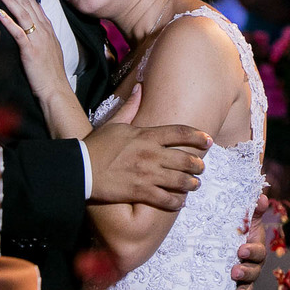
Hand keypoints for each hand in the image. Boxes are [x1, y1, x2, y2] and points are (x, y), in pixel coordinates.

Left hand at [0, 0, 68, 99]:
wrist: (56, 89)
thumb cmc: (50, 72)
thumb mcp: (47, 48)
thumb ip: (39, 35)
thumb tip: (29, 27)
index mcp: (47, 28)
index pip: (33, 3)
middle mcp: (44, 30)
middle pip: (27, 3)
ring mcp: (38, 39)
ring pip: (23, 13)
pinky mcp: (31, 50)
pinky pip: (18, 33)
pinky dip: (9, 22)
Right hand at [84, 85, 211, 210]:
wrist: (80, 168)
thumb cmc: (97, 146)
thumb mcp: (114, 123)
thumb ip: (131, 106)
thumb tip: (140, 88)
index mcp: (146, 135)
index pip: (179, 133)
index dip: (197, 136)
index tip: (208, 140)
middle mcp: (151, 154)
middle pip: (185, 159)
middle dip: (198, 165)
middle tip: (201, 168)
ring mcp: (147, 174)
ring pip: (180, 181)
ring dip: (192, 184)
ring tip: (195, 185)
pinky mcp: (140, 192)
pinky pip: (167, 199)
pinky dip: (177, 202)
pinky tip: (180, 202)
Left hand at [232, 193, 268, 289]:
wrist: (225, 248)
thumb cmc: (238, 233)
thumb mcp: (245, 222)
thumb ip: (253, 211)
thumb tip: (261, 195)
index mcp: (256, 249)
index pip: (258, 252)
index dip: (252, 252)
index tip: (241, 250)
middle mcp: (253, 266)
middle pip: (254, 272)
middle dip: (245, 272)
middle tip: (234, 271)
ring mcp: (245, 279)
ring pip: (248, 288)